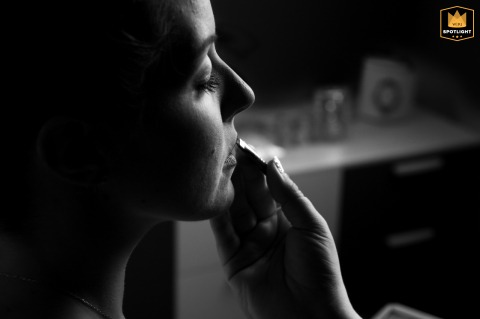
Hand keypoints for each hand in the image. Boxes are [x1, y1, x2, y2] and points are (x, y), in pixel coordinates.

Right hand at [210, 154, 360, 318]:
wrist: (311, 315)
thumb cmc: (320, 273)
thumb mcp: (312, 226)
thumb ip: (290, 195)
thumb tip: (273, 164)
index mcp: (287, 220)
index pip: (268, 188)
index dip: (258, 169)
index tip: (247, 149)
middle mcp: (266, 230)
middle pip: (249, 197)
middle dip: (240, 175)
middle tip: (229, 152)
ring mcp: (249, 245)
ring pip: (234, 212)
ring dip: (226, 190)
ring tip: (219, 168)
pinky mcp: (233, 262)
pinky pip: (223, 234)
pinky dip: (217, 215)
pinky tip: (213, 196)